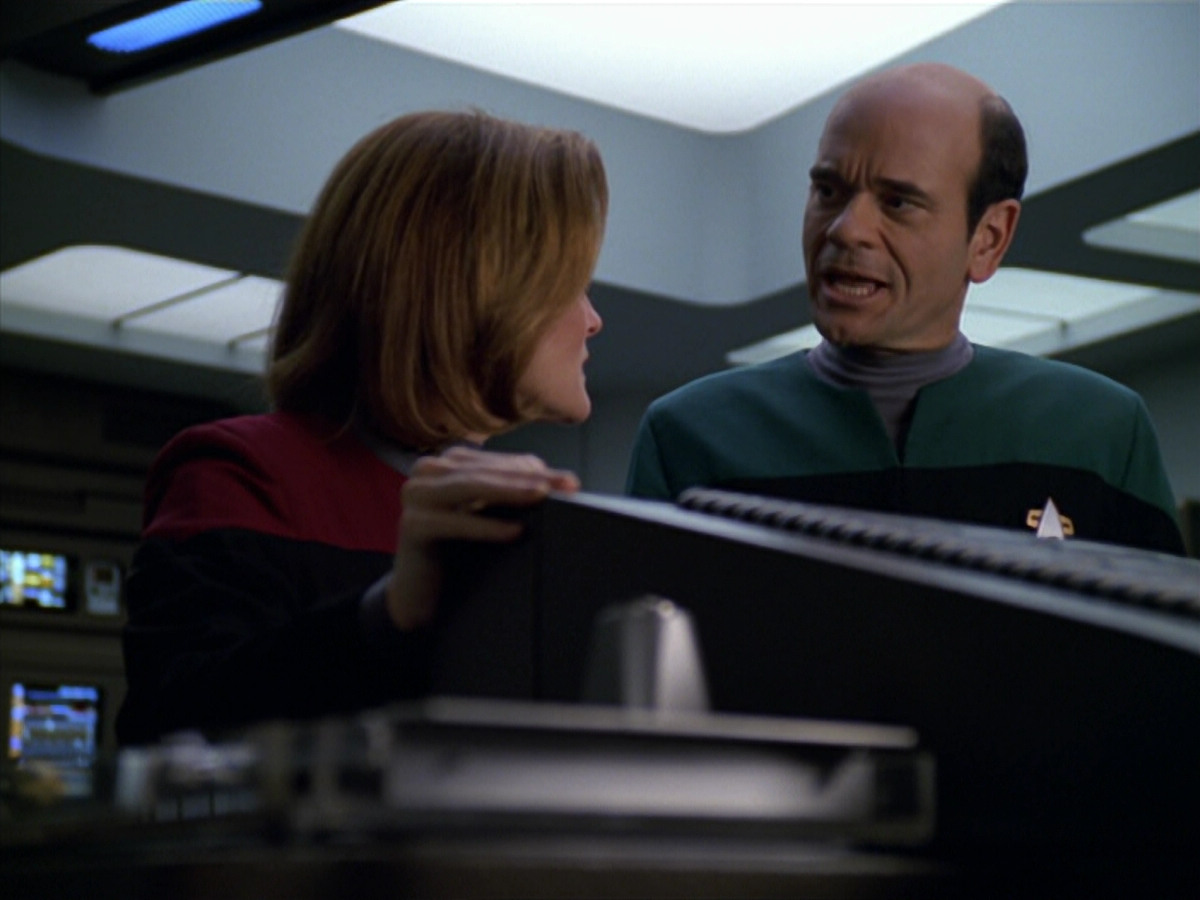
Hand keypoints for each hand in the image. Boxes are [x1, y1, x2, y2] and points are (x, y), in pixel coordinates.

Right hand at [386, 446, 579, 629]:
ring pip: (469, 487)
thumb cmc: (459, 552)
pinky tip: (514, 531)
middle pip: (488, 472)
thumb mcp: (487, 515)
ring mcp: (415, 495)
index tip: (570, 483)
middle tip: (566, 487)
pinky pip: (454, 523)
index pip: (500, 463)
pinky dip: (486, 527)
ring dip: (509, 492)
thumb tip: (557, 483)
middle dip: (529, 479)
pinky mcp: (411, 526)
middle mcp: (428, 471)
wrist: (418, 595)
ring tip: (541, 497)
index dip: (536, 471)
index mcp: (449, 462)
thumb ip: (510, 494)